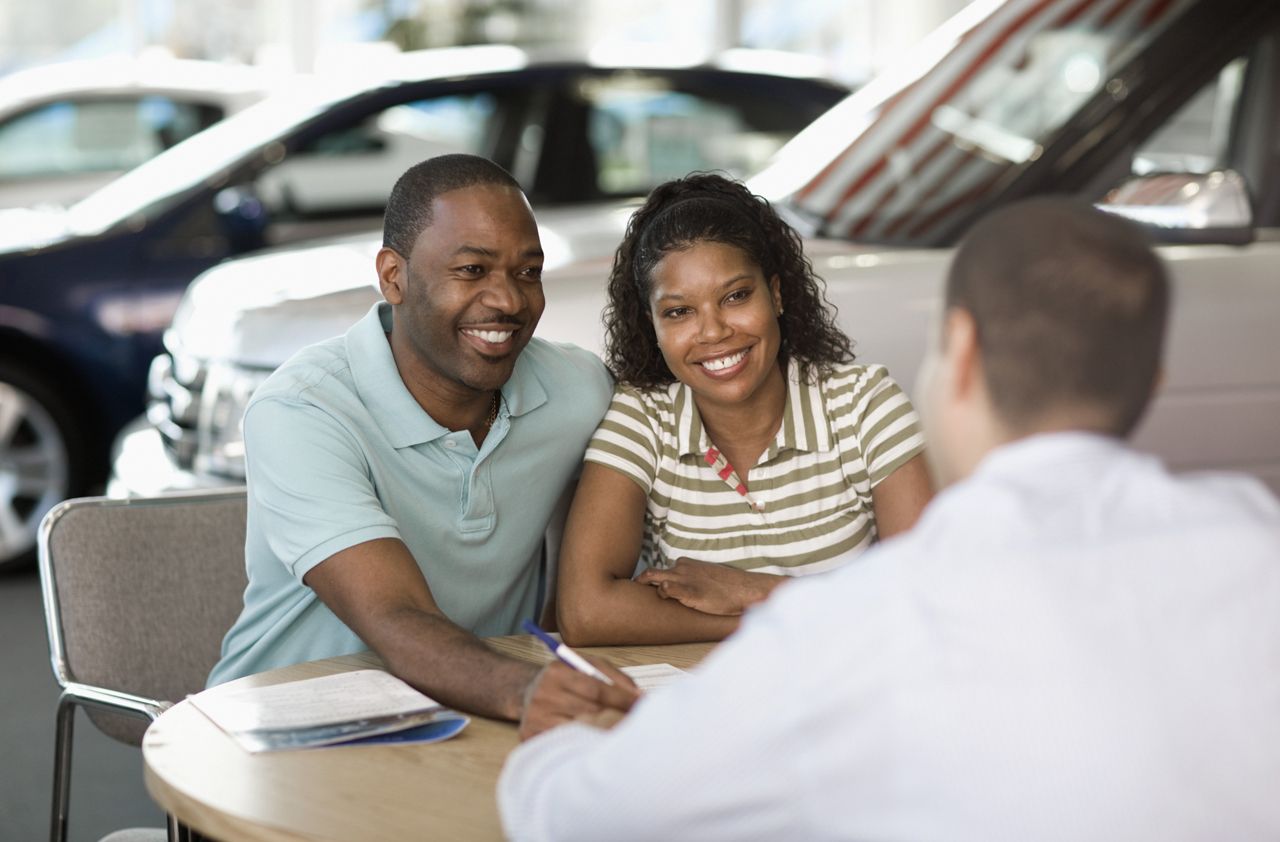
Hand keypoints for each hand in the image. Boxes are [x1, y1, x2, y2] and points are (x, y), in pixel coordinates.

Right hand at [518, 658, 638, 740]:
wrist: (527, 692)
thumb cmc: (566, 680)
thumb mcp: (586, 666)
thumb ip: (613, 676)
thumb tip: (639, 696)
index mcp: (557, 672)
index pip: (596, 689)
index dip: (622, 699)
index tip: (641, 706)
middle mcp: (543, 695)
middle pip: (589, 712)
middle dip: (618, 718)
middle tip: (638, 724)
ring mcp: (535, 718)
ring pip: (580, 731)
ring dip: (605, 734)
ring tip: (623, 736)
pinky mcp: (531, 737)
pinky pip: (566, 745)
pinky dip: (586, 745)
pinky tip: (600, 745)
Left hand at [634, 558, 782, 615]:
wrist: (743, 589)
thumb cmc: (727, 587)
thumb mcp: (706, 578)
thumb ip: (692, 580)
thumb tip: (681, 590)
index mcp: (685, 565)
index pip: (659, 571)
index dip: (648, 582)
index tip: (639, 591)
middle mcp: (682, 569)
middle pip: (651, 573)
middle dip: (638, 583)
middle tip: (627, 594)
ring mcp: (685, 579)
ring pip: (654, 578)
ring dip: (644, 587)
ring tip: (633, 600)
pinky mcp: (690, 591)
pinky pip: (667, 589)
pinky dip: (660, 592)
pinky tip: (660, 598)